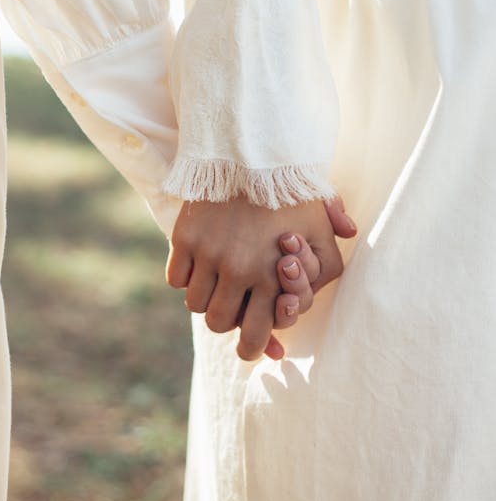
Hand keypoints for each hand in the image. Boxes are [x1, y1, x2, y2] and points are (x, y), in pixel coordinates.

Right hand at [167, 195, 344, 360]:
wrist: (253, 152)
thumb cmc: (293, 195)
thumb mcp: (321, 231)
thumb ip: (325, 268)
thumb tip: (301, 301)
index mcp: (274, 277)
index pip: (255, 336)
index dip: (252, 347)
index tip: (250, 344)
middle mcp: (239, 271)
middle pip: (219, 324)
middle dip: (227, 321)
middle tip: (230, 308)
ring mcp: (208, 254)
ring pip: (195, 304)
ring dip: (205, 298)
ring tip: (216, 281)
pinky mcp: (185, 237)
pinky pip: (176, 279)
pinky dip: (185, 277)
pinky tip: (198, 264)